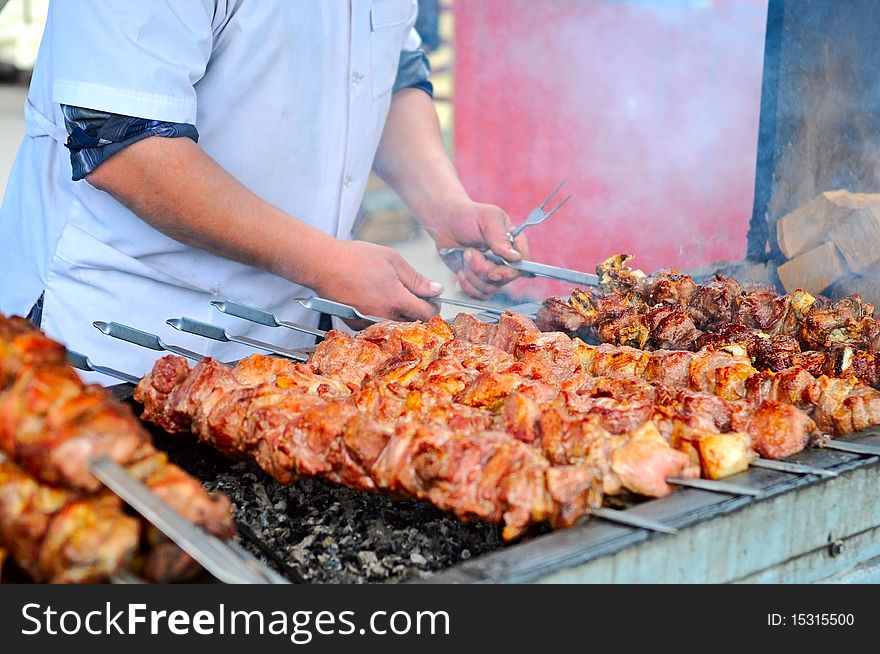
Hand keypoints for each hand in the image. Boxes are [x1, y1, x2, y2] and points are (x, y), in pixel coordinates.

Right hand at [310, 240, 441, 321]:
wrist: (324, 265)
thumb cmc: (356, 258)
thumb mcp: (393, 260)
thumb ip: (417, 279)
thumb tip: (436, 290)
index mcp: (397, 300)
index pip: (427, 314)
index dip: (433, 306)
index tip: (431, 299)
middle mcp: (385, 316)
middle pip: (414, 324)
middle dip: (419, 311)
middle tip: (413, 296)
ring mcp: (370, 323)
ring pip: (397, 327)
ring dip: (402, 315)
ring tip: (393, 297)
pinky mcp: (358, 325)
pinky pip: (379, 327)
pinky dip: (384, 318)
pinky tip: (377, 301)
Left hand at [432, 200, 529, 299]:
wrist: (445, 223)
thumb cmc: (467, 216)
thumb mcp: (487, 218)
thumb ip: (500, 237)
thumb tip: (515, 257)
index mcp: (514, 243)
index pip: (522, 264)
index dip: (509, 270)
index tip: (494, 267)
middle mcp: (506, 259)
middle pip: (504, 279)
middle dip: (482, 269)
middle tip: (469, 253)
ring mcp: (493, 271)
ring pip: (490, 288)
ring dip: (472, 275)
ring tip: (464, 256)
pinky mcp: (479, 280)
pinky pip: (478, 294)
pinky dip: (467, 284)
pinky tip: (461, 269)